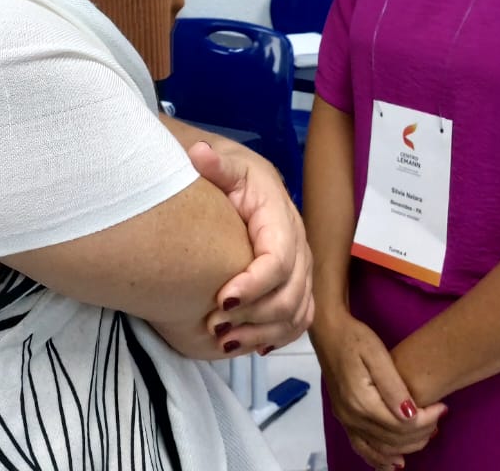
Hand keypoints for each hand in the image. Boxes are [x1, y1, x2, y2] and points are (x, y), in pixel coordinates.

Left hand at [187, 140, 314, 354]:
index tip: (221, 300)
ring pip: (297, 311)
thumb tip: (200, 155)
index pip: (279, 259)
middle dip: (256, 316)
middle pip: (291, 292)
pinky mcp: (295, 282)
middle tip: (215, 327)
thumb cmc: (226, 172)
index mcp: (280, 215)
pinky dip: (278, 336)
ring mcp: (300, 266)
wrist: (237, 177)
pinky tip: (248, 344)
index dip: (255, 284)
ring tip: (225, 342)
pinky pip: (299, 317)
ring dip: (263, 332)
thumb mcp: (222, 162)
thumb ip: (214, 164)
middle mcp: (297, 243)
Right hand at [311, 306, 443, 467]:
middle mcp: (351, 417)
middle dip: (422, 433)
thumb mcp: (376, 354)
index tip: (442, 407)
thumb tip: (410, 414)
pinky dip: (379, 459)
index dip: (427, 421)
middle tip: (439, 417)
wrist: (328, 332)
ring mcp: (346, 421)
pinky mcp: (344, 420)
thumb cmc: (354, 338)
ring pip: (381, 448)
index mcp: (361, 401)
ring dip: (407, 447)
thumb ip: (393, 386)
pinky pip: (362, 448)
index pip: (402, 425)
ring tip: (428, 434)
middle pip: (394, 440)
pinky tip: (395, 463)